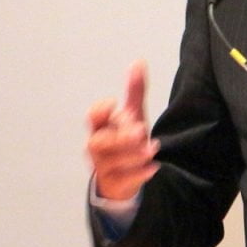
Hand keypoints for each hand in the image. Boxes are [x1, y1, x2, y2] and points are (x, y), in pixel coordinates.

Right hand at [86, 60, 160, 200]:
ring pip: (109, 162)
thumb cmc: (124, 141)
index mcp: (101, 127)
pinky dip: (138, 174)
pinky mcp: (114, 184)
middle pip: (99, 141)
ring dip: (132, 155)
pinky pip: (121, 181)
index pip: (93, 117)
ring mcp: (103, 167)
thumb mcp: (132, 115)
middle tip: (141, 130)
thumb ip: (134, 91)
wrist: (119, 177)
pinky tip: (153, 167)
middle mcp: (98, 147)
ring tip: (152, 149)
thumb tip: (138, 62)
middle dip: (119, 136)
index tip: (114, 104)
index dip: (100, 111)